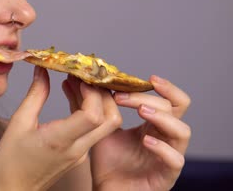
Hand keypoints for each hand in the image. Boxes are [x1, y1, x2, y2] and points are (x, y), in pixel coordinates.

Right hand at [0, 66, 121, 190]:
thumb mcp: (18, 122)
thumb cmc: (10, 160)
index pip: (93, 115)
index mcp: (60, 140)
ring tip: (75, 80)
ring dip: (97, 100)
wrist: (12, 190)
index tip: (77, 78)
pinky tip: (71, 94)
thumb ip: (35, 95)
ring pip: (105, 124)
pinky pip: (93, 129)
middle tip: (83, 76)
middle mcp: (77, 148)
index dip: (91, 93)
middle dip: (102, 93)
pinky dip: (89, 109)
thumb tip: (43, 70)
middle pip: (110, 119)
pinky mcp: (79, 155)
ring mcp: (81, 153)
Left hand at [64, 75, 190, 190]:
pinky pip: (175, 160)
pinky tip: (145, 141)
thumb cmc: (107, 161)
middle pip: (176, 109)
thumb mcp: (99, 128)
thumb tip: (75, 79)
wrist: (106, 190)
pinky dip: (163, 149)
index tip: (147, 78)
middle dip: (151, 98)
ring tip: (141, 111)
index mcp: (153, 124)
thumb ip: (91, 105)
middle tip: (124, 96)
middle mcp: (165, 137)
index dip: (164, 87)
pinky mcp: (166, 176)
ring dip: (162, 118)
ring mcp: (169, 156)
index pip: (169, 100)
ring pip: (182, 131)